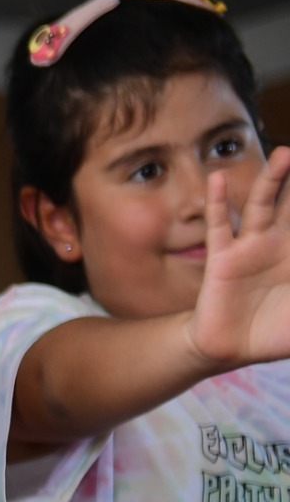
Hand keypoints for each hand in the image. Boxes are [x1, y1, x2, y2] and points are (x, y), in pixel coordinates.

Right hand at [188, 146, 289, 369]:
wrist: (233, 348)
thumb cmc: (277, 331)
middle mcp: (277, 243)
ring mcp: (249, 247)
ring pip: (261, 205)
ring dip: (271, 179)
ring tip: (285, 153)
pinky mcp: (222, 258)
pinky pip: (218, 226)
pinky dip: (217, 203)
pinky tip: (217, 179)